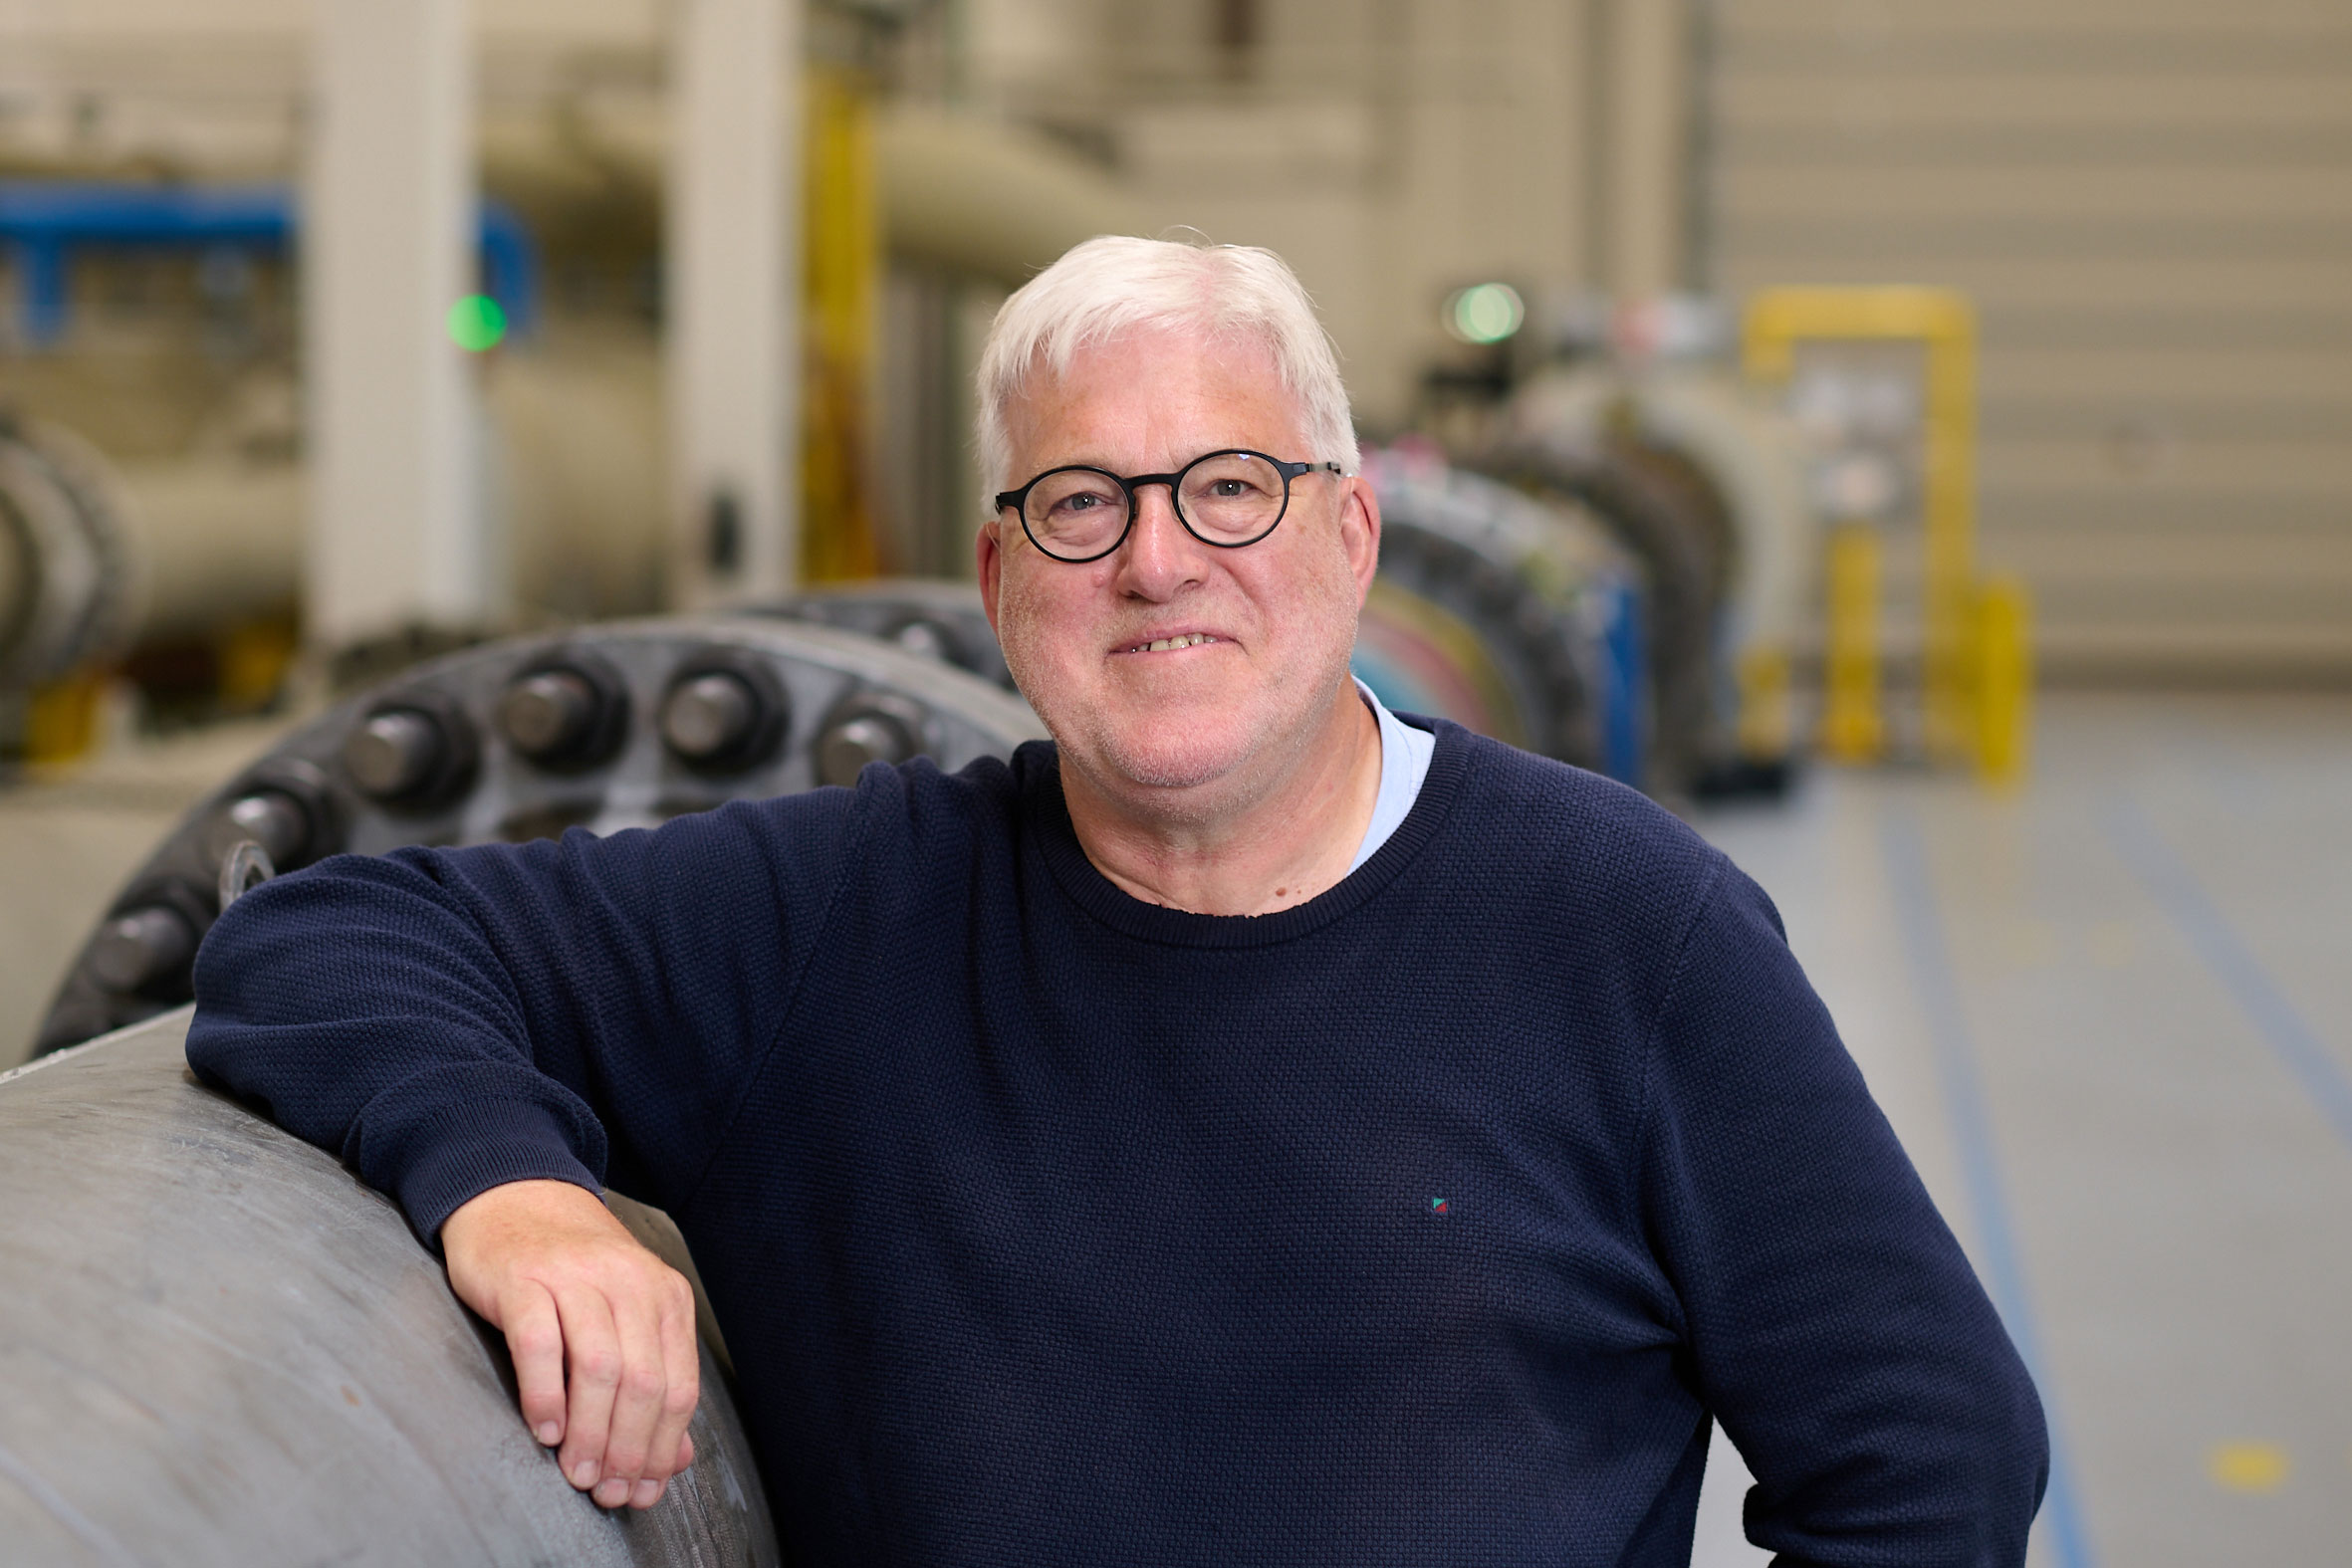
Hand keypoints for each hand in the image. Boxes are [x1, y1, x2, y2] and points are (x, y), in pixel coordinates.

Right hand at [441, 1179, 700, 1509]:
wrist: (515, 1200)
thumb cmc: (572, 1272)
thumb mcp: (625, 1316)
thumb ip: (653, 1381)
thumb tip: (674, 1459)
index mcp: (665, 1295)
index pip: (679, 1386)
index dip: (662, 1446)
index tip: (642, 1489)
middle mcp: (629, 1281)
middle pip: (643, 1382)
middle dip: (627, 1449)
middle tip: (605, 1489)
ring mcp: (575, 1276)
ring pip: (598, 1367)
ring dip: (589, 1431)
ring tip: (576, 1472)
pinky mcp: (523, 1279)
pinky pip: (540, 1344)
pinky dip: (545, 1394)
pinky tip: (545, 1429)